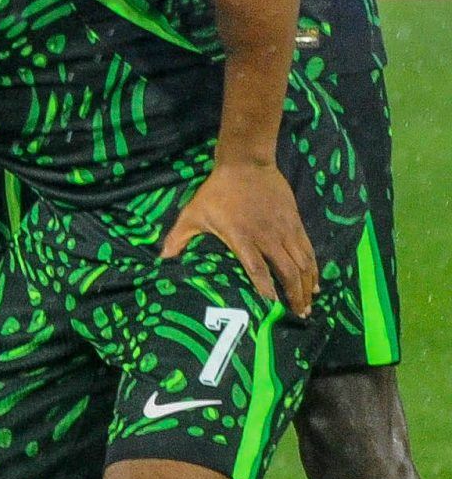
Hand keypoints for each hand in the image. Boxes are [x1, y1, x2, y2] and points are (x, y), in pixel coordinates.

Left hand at [162, 160, 318, 317]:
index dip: (266, 290)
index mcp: (242, 238)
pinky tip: (315, 282)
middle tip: (298, 315)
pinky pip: (308, 250)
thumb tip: (162, 258)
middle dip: (294, 295)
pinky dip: (314, 268)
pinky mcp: (296, 223)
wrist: (245, 163)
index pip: (257, 270)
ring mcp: (284, 230)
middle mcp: (267, 237)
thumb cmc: (217, 191)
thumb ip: (179, 236)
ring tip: (308, 305)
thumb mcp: (194, 212)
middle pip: (286, 272)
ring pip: (302, 263)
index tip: (271, 308)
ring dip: (307, 286)